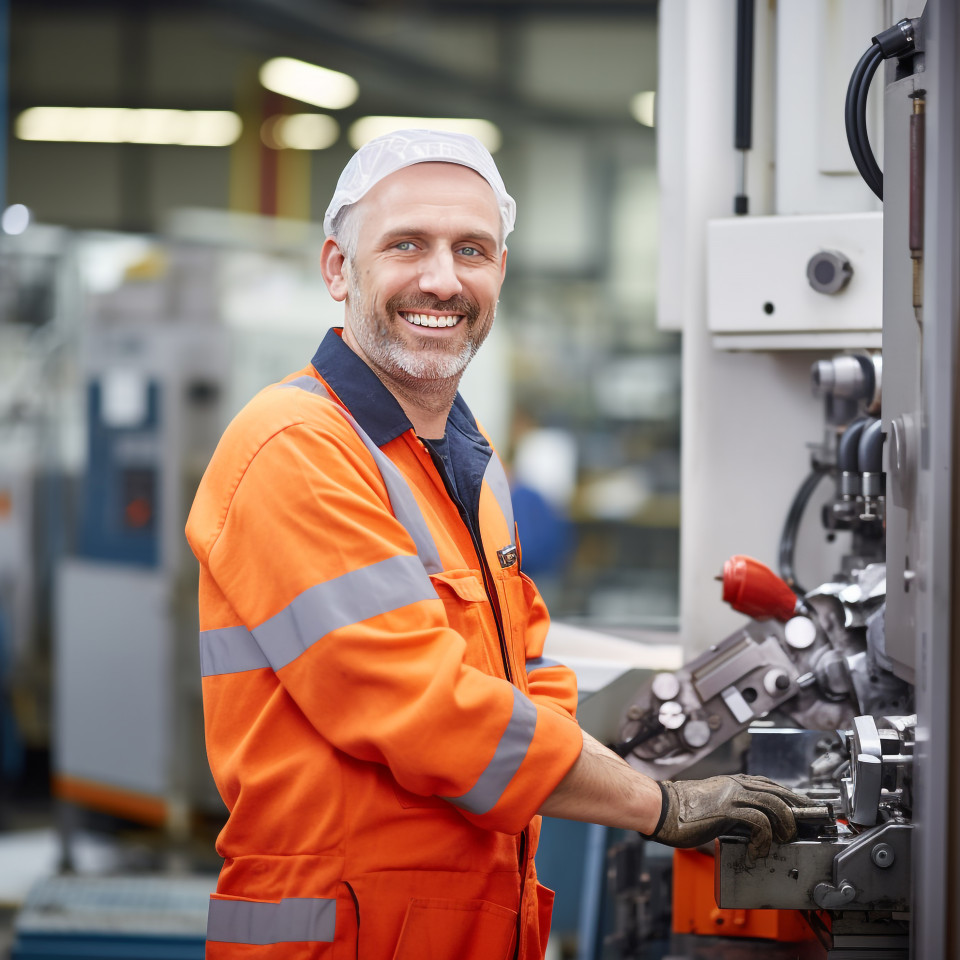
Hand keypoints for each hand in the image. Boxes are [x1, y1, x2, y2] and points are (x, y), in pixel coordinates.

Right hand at [644, 774, 816, 859]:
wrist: (660, 808)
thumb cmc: (680, 810)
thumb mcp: (712, 807)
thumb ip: (732, 811)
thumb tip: (748, 828)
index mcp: (732, 782)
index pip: (771, 785)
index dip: (790, 797)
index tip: (803, 809)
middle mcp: (736, 784)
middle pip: (779, 791)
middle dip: (798, 809)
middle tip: (807, 825)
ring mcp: (732, 795)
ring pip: (775, 804)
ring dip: (785, 824)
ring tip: (785, 839)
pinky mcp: (728, 809)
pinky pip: (759, 822)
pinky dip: (764, 839)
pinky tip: (758, 851)